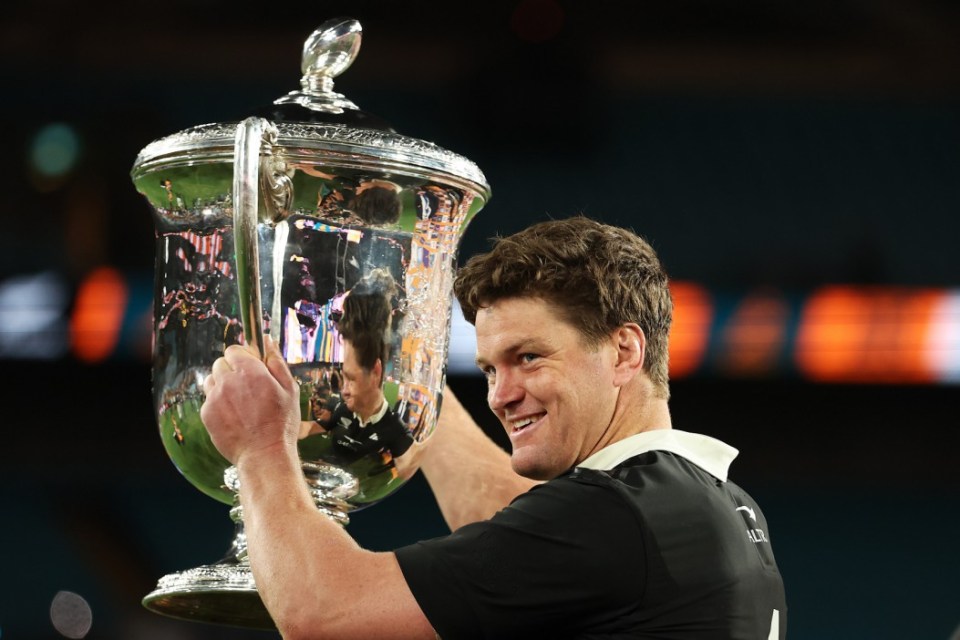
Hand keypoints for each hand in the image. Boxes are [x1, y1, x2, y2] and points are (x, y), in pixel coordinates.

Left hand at [201, 337, 300, 465]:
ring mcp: (215, 397)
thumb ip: (276, 361)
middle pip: (220, 363)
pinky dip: (218, 403)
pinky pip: (208, 399)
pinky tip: (234, 415)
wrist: (264, 455)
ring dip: (222, 385)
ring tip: (239, 402)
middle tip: (247, 388)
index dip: (242, 357)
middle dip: (232, 370)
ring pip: (212, 380)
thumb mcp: (290, 389)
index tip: (250, 368)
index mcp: (251, 371)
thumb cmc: (281, 424)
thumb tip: (267, 340)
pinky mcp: (207, 413)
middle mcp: (229, 381)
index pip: (234, 350)